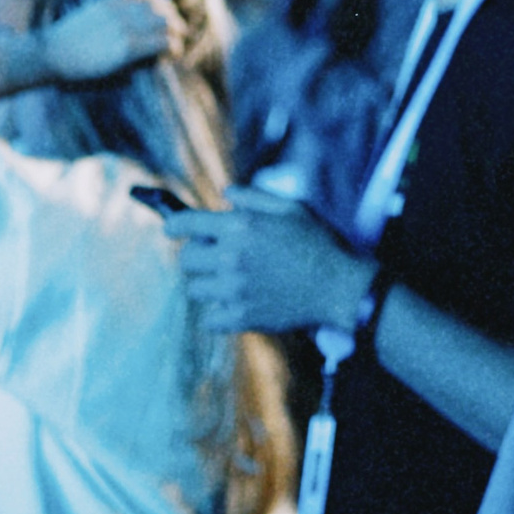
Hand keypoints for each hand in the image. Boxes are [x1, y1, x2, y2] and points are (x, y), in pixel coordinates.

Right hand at [38, 0, 183, 82]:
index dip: (161, 4)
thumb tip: (133, 16)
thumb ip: (111, 12)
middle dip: (173, 19)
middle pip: (161, 7)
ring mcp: (123, 28)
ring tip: (175, 46)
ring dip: (176, 33)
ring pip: (166, 22)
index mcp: (110, 1)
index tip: (165, 15)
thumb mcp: (90, 17)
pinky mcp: (126, 47)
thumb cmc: (65, 42)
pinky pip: (162, 42)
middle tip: (176, 34)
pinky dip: (173, 47)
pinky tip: (171, 55)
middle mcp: (120, 11)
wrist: (47, 55)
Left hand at [167, 185, 374, 333]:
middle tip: (216, 257)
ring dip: (209, 284)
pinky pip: (210, 318)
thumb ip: (255, 198)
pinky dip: (219, 313)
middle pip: (186, 260)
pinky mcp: (241, 316)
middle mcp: (232, 257)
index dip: (174, 225)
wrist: (340, 285)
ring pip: (196, 289)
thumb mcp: (292, 208)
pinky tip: (238, 304)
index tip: (173, 229)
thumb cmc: (320, 242)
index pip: (185, 224)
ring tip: (232, 281)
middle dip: (197, 256)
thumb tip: (225, 195)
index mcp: (242, 226)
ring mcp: (234, 290)